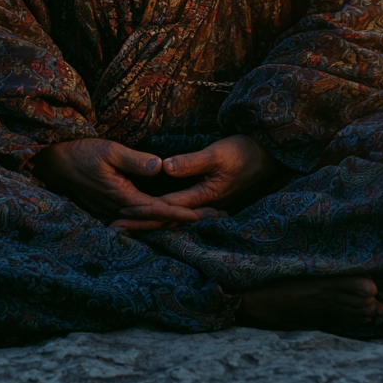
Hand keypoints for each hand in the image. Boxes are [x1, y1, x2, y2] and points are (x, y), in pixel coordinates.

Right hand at [32, 138, 216, 230]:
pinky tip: (168, 218)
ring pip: (149, 222)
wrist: (53, 163)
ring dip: (174, 222)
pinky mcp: (107, 210)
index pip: (160, 210)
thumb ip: (134, 160)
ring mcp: (112, 213)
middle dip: (187, 220)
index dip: (184, 213)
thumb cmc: (80, 153)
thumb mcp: (108, 150)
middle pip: (159, 221)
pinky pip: (137, 220)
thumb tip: (160, 166)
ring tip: (201, 219)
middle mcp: (120, 210)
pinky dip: (156, 220)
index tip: (206, 216)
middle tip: (216, 219)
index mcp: (123, 198)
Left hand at [116, 134, 282, 221]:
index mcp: (203, 196)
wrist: (269, 156)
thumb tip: (163, 167)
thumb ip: (191, 162)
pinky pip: (181, 210)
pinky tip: (154, 216)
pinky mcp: (208, 197)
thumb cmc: (244, 152)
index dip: (142, 211)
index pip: (166, 207)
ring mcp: (206, 203)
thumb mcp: (217, 154)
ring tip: (126, 226)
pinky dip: (164, 214)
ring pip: (172, 217)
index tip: (120, 215)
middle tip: (113, 230)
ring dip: (149, 222)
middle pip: (166, 218)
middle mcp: (203, 205)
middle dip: (140, 224)